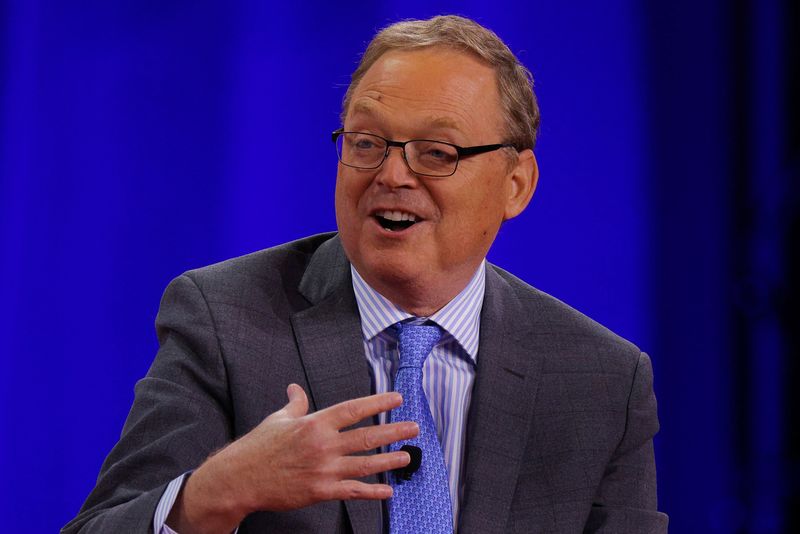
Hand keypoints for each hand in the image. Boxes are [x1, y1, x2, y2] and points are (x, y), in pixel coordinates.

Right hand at [167, 384, 416, 533]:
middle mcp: (324, 444)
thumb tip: (295, 388)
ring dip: (389, 460)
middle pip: (367, 436)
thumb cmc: (258, 447)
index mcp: (315, 423)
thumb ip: (295, 404)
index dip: (378, 402)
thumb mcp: (278, 420)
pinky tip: (388, 490)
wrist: (241, 478)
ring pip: (365, 463)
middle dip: (393, 431)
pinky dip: (372, 491)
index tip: (397, 398)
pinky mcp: (321, 491)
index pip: (354, 409)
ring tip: (407, 455)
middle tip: (414, 428)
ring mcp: (324, 469)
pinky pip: (353, 491)